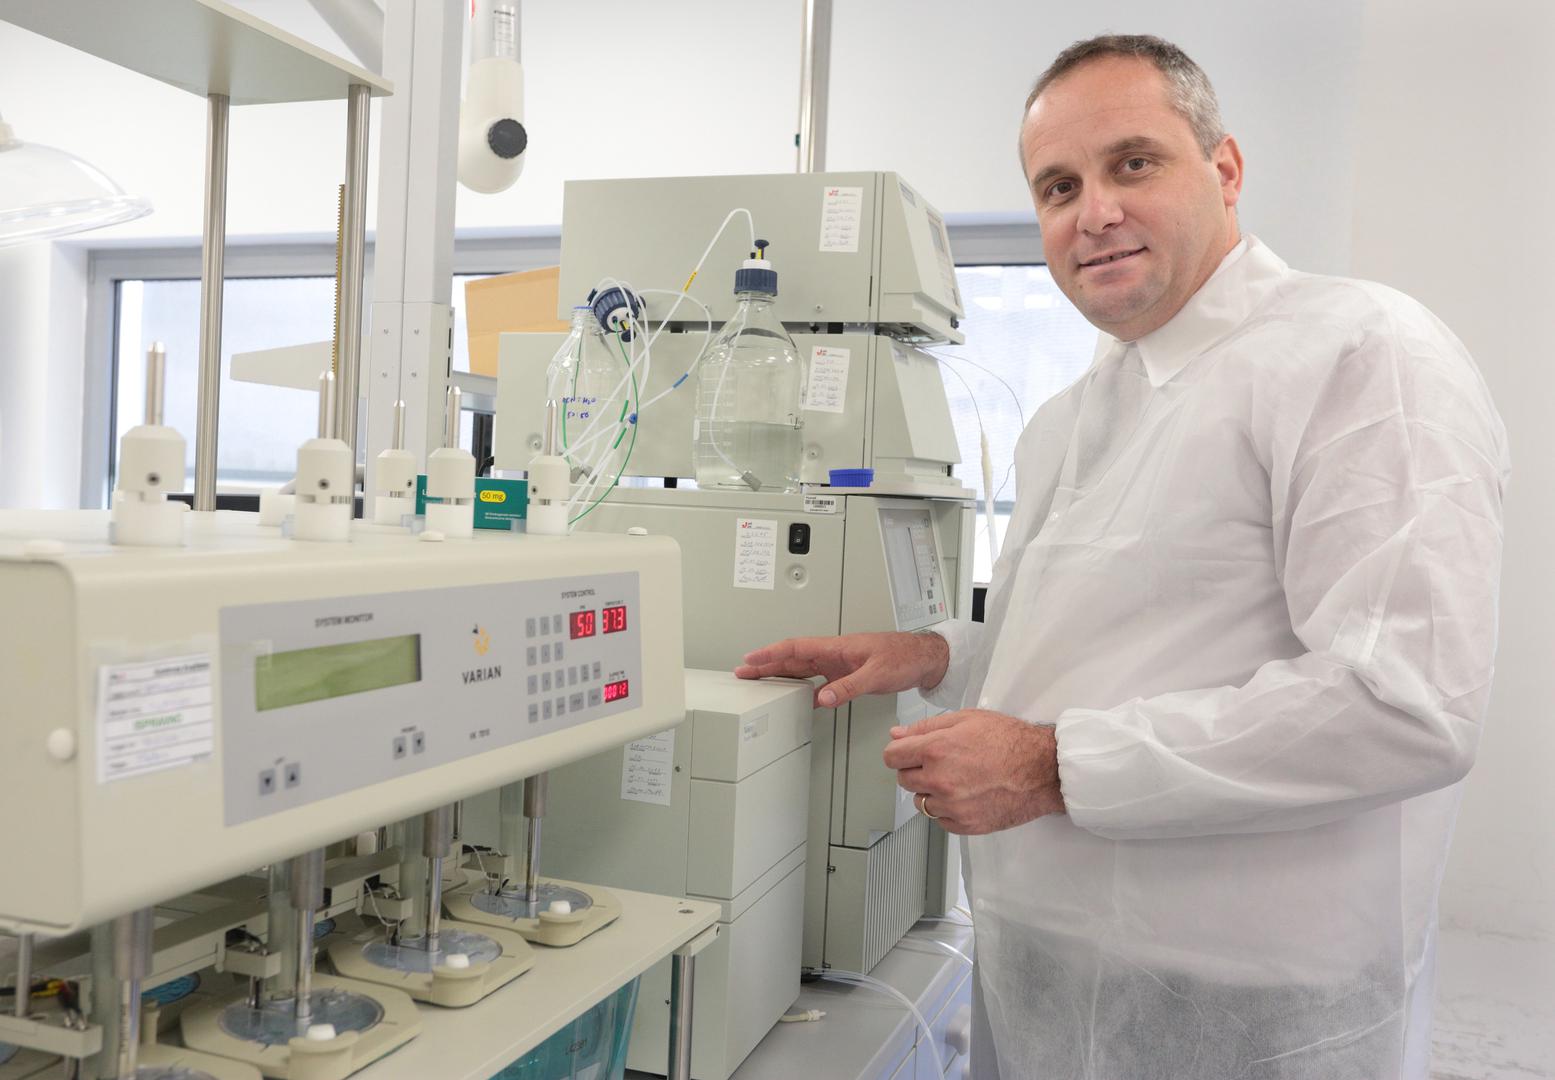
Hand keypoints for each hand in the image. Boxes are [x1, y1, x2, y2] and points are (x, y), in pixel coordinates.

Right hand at [734, 632, 949, 708]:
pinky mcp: (846, 673)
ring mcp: (839, 663)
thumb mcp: (877, 674)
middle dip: (765, 664)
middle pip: (792, 658)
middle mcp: (834, 653)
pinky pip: (816, 679)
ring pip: (801, 667)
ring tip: (759, 682)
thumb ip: (848, 687)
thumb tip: (821, 698)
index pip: (796, 647)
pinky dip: (802, 687)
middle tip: (742, 673)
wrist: (925, 658)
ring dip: (779, 674)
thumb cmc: (905, 656)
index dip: (771, 653)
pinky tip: (796, 697)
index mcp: (837, 647)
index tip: (750, 659)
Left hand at [883, 710, 1065, 834]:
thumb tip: (897, 735)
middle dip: (916, 770)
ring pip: (921, 803)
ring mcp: (952, 806)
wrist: (1043, 769)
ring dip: (931, 792)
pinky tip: (966, 795)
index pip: (891, 757)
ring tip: (958, 779)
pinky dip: (948, 810)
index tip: (908, 752)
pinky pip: (940, 820)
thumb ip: (925, 727)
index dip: (899, 752)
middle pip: (903, 780)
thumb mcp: (966, 719)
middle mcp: (940, 780)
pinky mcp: (965, 825)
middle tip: (940, 762)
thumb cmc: (1011, 741)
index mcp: (936, 750)